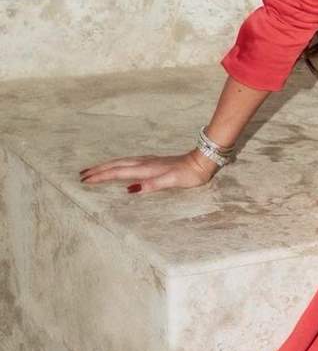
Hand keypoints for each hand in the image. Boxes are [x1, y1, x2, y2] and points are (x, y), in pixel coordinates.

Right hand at [78, 148, 221, 193]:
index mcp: (145, 168)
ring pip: (121, 162)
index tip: (85, 180)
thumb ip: (152, 185)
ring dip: (106, 166)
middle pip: (115, 165)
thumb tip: (131, 190)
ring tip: (94, 170)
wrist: (202, 161)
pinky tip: (119, 167)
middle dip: (98, 170)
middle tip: (81, 174)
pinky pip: (129, 162)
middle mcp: (144, 163)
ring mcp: (149, 161)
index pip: (118, 172)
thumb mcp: (172, 181)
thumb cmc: (189, 174)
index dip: (101, 177)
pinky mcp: (154, 161)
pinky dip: (118, 165)